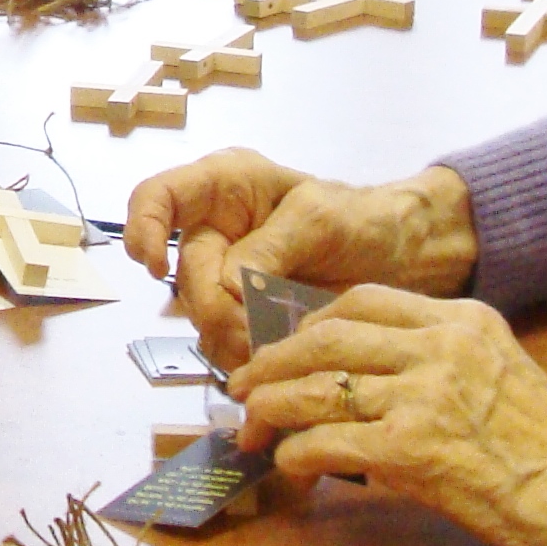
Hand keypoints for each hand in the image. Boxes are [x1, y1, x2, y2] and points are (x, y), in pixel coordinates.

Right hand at [120, 148, 477, 362]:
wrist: (403, 259)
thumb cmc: (362, 219)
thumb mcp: (319, 219)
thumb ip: (270, 248)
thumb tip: (227, 288)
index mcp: (225, 187)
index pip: (159, 196)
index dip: (143, 227)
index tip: (155, 264)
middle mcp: (216, 230)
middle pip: (183, 271)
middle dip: (211, 304)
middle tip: (248, 329)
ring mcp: (226, 274)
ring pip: (198, 312)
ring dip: (226, 335)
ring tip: (266, 345)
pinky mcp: (243, 314)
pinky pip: (221, 339)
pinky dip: (240, 353)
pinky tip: (266, 358)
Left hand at [230, 286, 546, 545]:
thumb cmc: (543, 445)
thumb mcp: (496, 369)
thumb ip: (435, 357)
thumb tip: (363, 374)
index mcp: (460, 319)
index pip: (362, 301)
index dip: (309, 323)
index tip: (286, 346)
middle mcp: (439, 346)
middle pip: (326, 338)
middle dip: (273, 362)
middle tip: (246, 385)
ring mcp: (423, 395)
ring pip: (317, 388)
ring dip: (272, 408)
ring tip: (252, 425)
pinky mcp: (412, 449)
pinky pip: (328, 442)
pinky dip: (298, 453)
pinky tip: (290, 463)